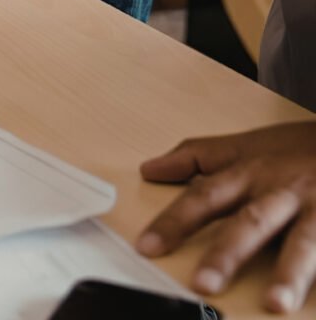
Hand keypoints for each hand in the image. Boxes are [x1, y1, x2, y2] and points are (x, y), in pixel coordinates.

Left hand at [137, 122, 315, 312]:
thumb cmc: (299, 148)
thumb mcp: (246, 145)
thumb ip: (196, 157)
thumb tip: (148, 169)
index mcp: (250, 173)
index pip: (204, 197)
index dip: (174, 222)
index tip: (147, 247)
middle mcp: (281, 192)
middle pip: (251, 223)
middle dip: (227, 254)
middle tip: (203, 285)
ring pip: (304, 242)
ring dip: (290, 273)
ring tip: (275, 303)